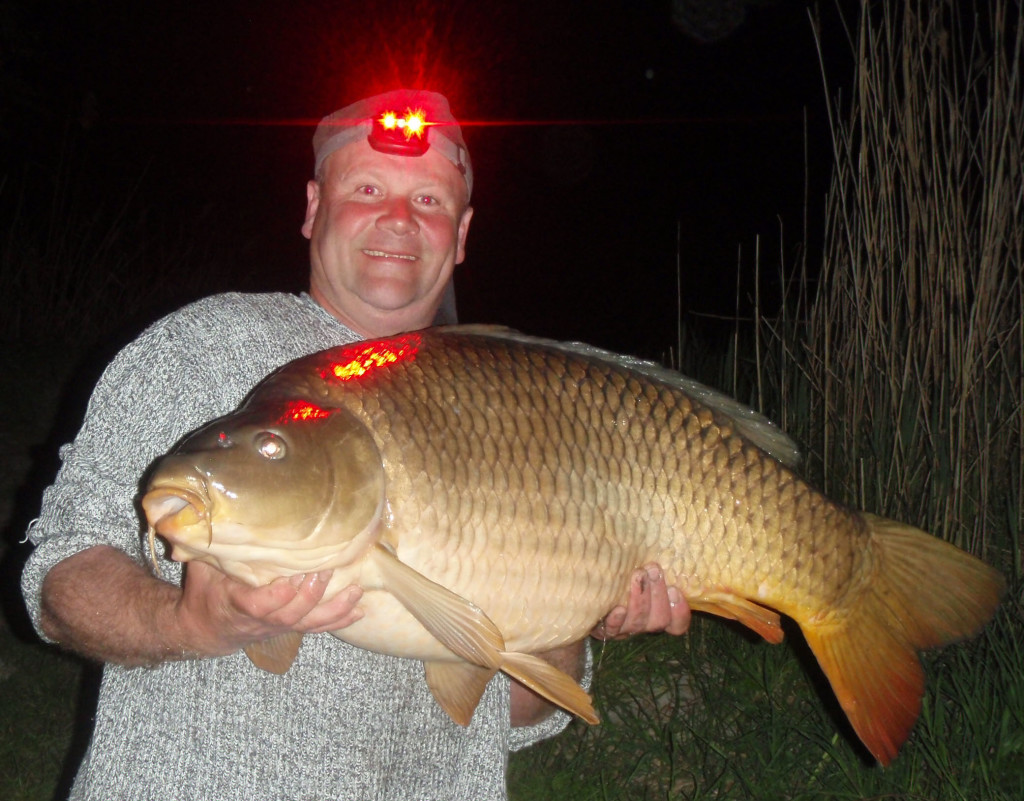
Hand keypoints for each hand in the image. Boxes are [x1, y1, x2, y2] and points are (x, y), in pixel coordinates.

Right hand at [174, 560, 363, 657]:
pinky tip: (359, 610)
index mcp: (238, 603)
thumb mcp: (202, 567)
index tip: (290, 580)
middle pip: (291, 614)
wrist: (204, 627)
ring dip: (334, 608)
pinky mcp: (290, 627)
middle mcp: (262, 620)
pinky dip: (339, 620)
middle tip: (329, 568)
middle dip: (312, 593)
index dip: (277, 596)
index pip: (258, 605)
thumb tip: (210, 515)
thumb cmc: (205, 591)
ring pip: (308, 623)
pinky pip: (317, 627)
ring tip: (356, 590)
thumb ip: (212, 547)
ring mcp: (278, 626)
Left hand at [592, 564, 690, 639]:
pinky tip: (618, 608)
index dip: (680, 611)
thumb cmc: (620, 566)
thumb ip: (652, 557)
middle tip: (653, 569)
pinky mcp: (602, 630)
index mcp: (657, 612)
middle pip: (658, 620)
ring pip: (638, 624)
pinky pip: (612, 630)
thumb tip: (663, 529)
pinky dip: (617, 621)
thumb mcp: (638, 561)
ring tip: (637, 575)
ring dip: (640, 600)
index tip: (675, 589)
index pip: (677, 624)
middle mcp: (643, 623)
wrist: (585, 580)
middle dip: (658, 594)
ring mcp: (623, 628)